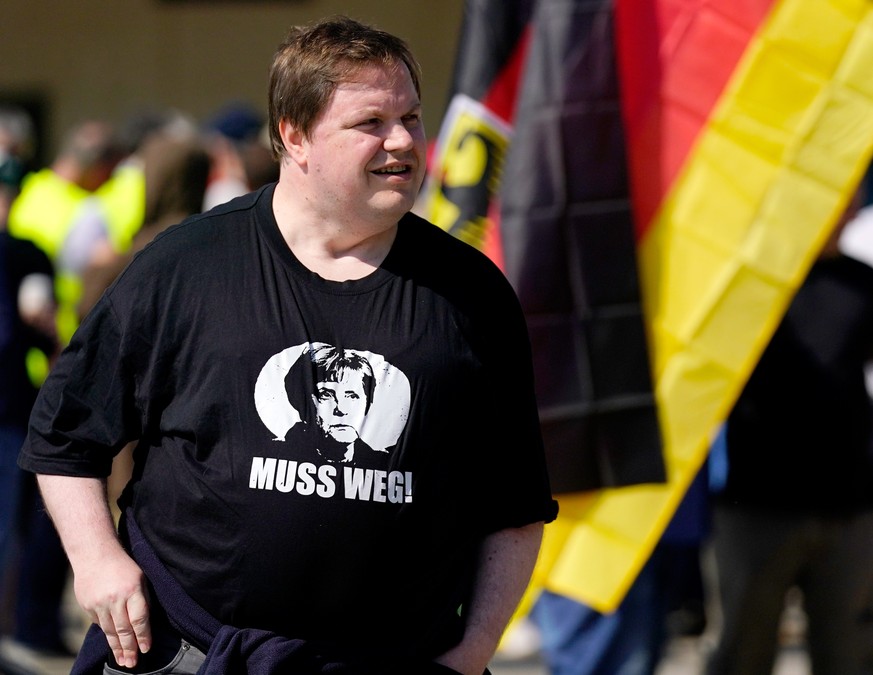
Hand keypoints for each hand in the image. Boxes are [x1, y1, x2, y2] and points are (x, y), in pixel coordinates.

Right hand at [73, 548, 151, 667]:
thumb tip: (144, 624)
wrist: (94, 553)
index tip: (146, 649)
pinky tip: (112, 643)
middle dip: (130, 649)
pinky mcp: (88, 606)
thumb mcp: (140, 577)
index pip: (140, 619)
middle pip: (124, 629)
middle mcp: (116, 599)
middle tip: (133, 663)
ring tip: (123, 661)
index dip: (143, 636)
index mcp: (133, 589)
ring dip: (117, 648)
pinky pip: (99, 623)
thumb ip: (142, 600)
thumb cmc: (123, 565)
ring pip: (110, 631)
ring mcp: (99, 603)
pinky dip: (107, 634)